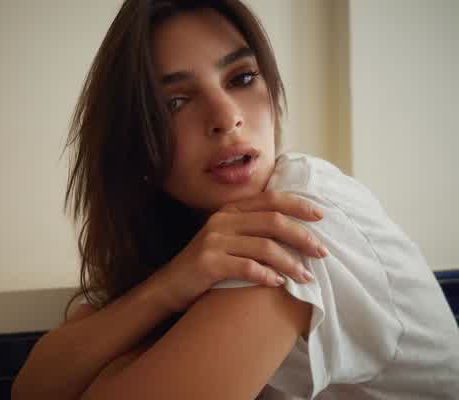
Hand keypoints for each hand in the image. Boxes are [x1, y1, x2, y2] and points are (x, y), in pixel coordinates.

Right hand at [150, 191, 328, 312]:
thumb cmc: (207, 264)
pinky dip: (266, 275)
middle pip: (273, 221)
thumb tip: (295, 232)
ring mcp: (213, 240)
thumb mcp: (228, 239)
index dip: (298, 205)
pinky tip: (278, 283)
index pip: (270, 199)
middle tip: (322, 253)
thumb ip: (252, 230)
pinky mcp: (208, 263)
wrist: (170, 285)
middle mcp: (222, 220)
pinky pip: (246, 267)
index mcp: (230, 210)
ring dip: (290, 262)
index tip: (321, 216)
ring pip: (264, 246)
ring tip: (306, 276)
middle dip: (302, 236)